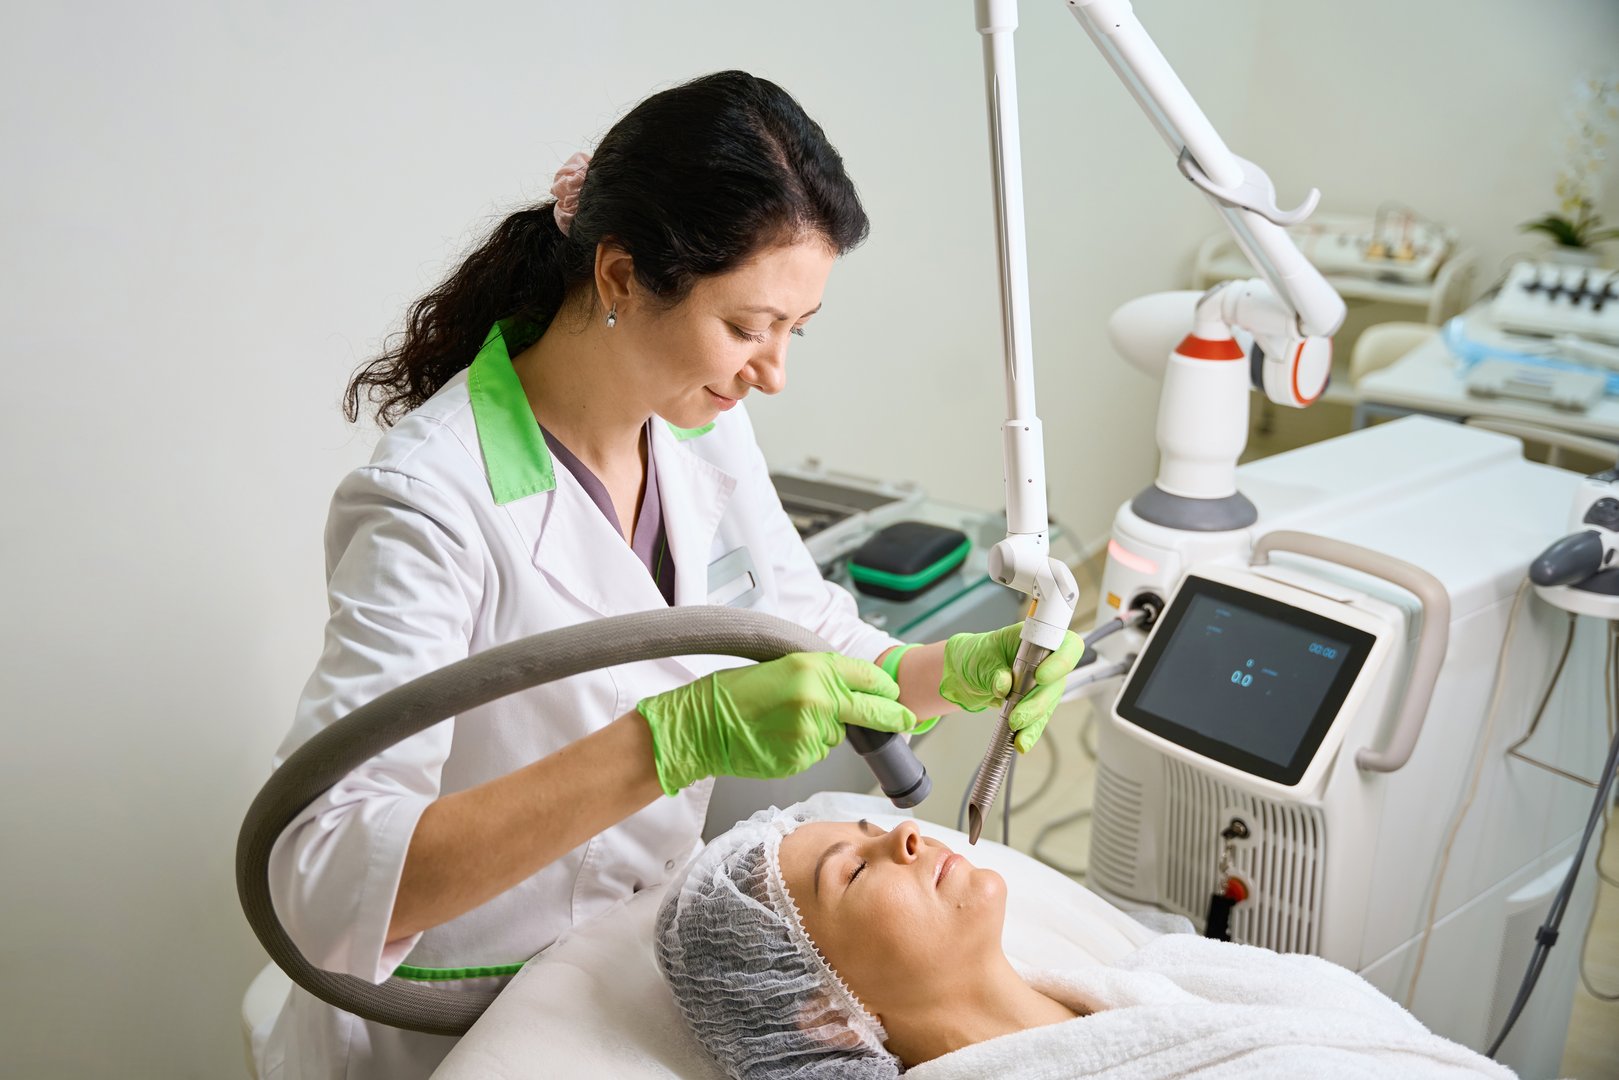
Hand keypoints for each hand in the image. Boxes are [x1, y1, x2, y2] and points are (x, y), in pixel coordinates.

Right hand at [637, 653, 917, 794]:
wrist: (703, 724)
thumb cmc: (736, 693)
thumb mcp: (783, 666)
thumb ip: (822, 677)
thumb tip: (854, 691)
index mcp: (814, 668)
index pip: (868, 676)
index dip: (886, 688)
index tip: (894, 695)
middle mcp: (819, 698)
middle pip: (872, 710)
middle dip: (893, 716)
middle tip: (907, 721)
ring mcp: (812, 732)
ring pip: (837, 735)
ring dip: (823, 731)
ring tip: (784, 722)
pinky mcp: (802, 758)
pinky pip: (817, 753)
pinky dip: (805, 748)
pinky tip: (779, 739)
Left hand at [939, 622, 1083, 751]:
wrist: (968, 673)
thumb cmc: (979, 655)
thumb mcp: (982, 656)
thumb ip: (994, 669)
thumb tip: (1004, 683)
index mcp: (1038, 639)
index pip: (1067, 646)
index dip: (1061, 661)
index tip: (1040, 676)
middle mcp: (1047, 661)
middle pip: (1058, 682)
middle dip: (1038, 702)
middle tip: (1018, 715)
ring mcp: (1044, 685)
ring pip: (1049, 704)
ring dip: (1033, 721)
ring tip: (1016, 732)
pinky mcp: (1037, 704)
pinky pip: (1038, 720)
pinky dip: (1030, 733)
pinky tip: (1022, 743)